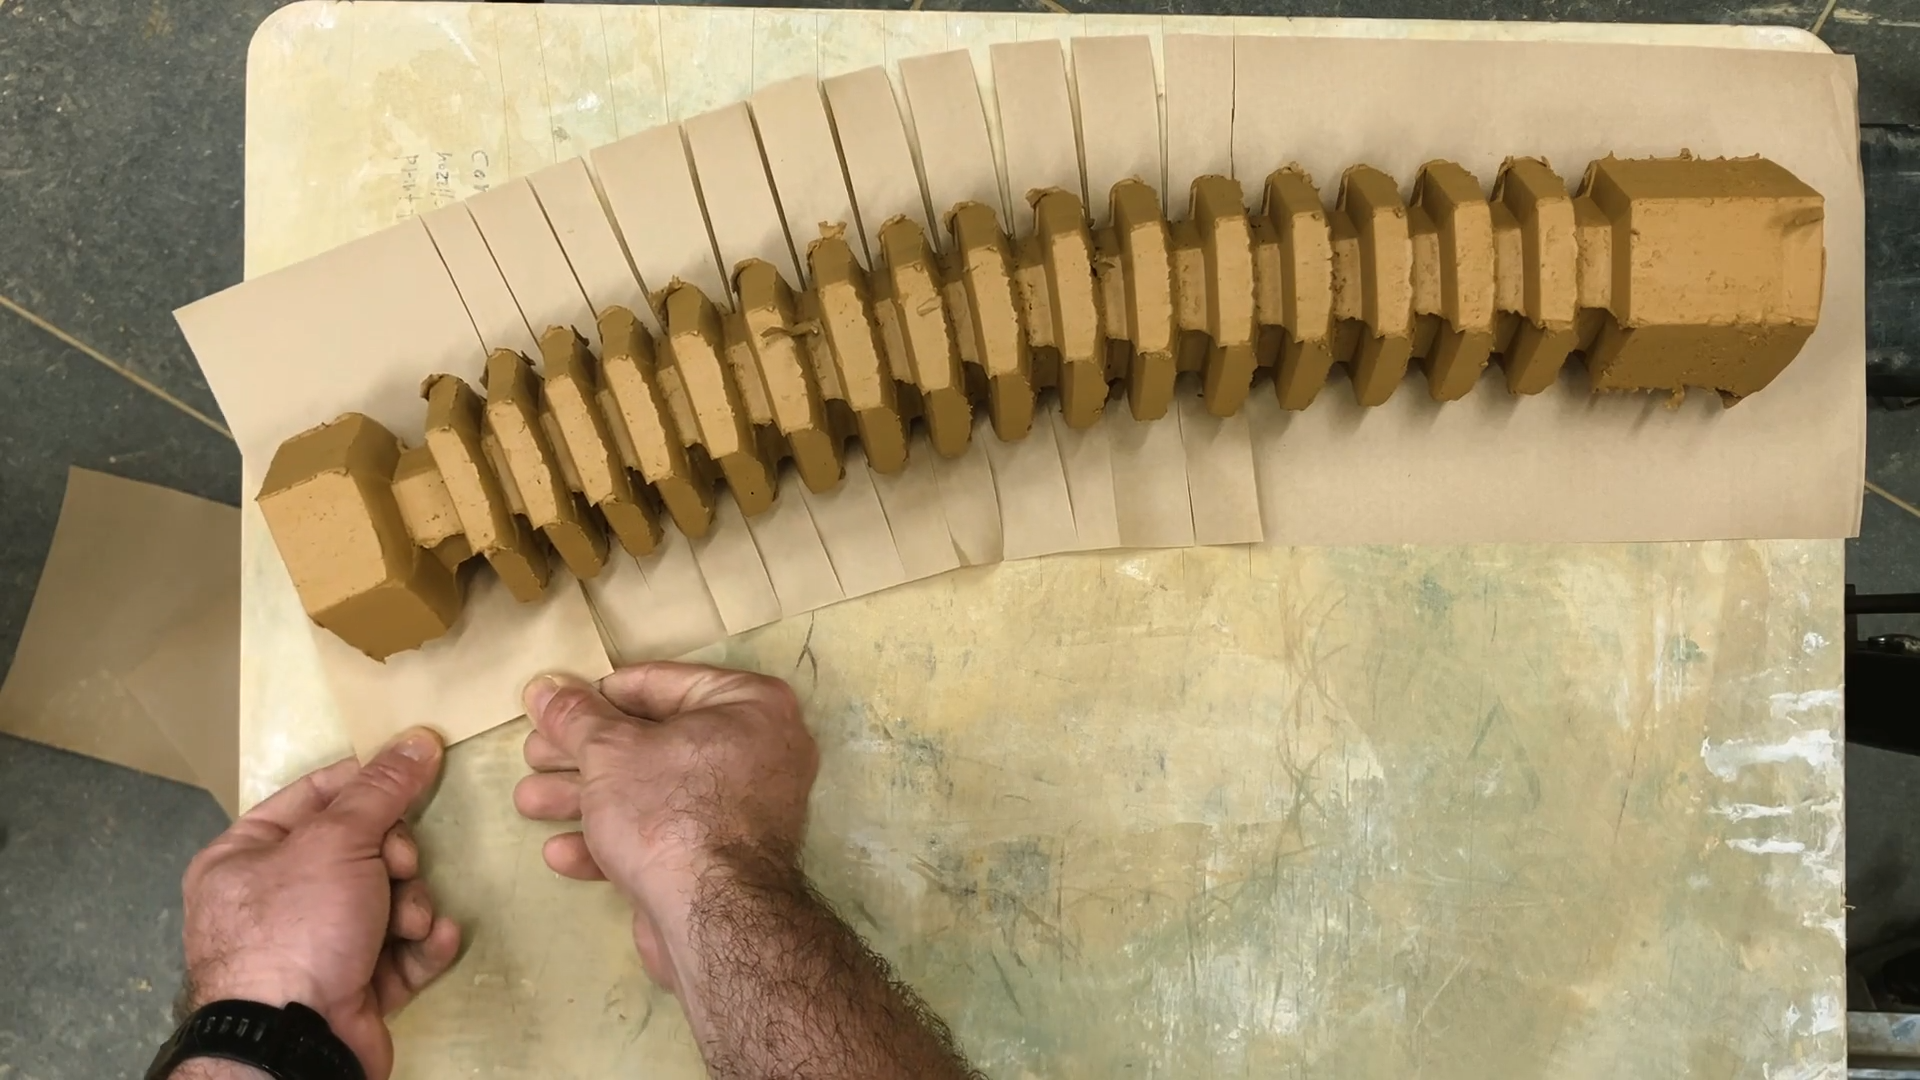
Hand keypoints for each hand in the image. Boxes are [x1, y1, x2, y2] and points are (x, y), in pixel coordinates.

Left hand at [180, 729, 461, 1079]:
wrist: (295, 1041)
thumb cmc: (297, 927)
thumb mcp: (337, 841)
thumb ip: (381, 789)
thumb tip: (418, 737)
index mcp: (247, 856)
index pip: (317, 795)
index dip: (369, 782)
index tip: (417, 772)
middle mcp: (277, 900)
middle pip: (362, 848)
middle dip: (396, 859)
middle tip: (400, 867)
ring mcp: (316, 946)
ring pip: (388, 899)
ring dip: (412, 905)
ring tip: (409, 922)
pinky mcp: (353, 987)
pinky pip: (399, 950)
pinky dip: (420, 944)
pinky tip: (433, 940)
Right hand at [513, 663, 818, 989]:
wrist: (712, 919)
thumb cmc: (669, 810)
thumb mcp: (609, 751)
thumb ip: (575, 716)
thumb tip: (544, 687)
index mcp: (749, 705)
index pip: (658, 684)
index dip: (596, 695)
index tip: (552, 708)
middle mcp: (757, 751)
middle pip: (651, 741)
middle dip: (583, 754)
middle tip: (532, 756)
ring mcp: (742, 811)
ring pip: (650, 793)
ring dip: (584, 798)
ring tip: (528, 800)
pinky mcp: (720, 863)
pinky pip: (663, 837)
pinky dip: (613, 841)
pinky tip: (561, 852)